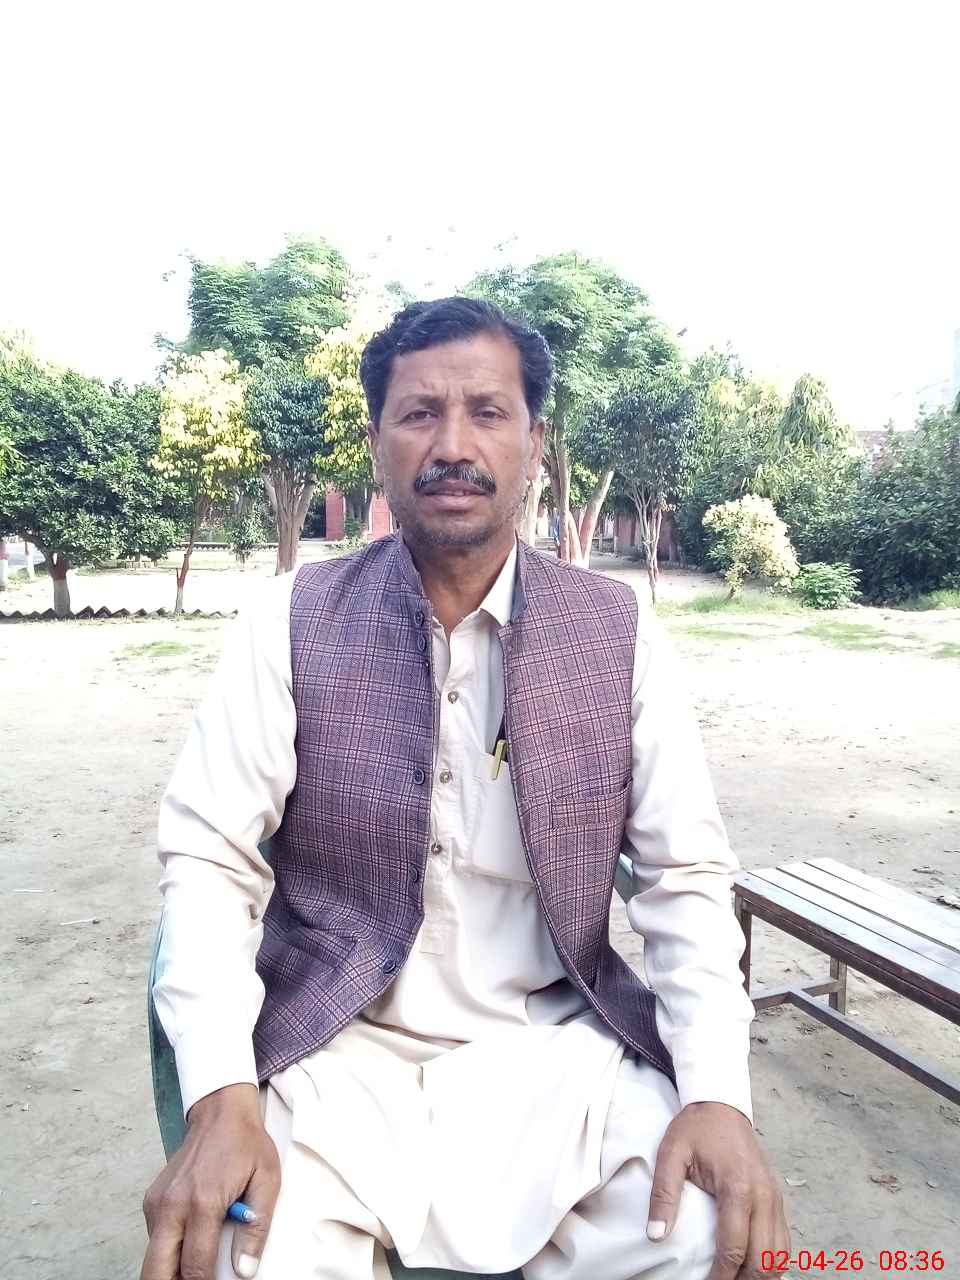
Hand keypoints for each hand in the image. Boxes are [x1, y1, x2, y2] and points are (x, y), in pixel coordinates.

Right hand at [142, 1083, 280, 1279]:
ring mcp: (157, 1203)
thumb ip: (257, 1230)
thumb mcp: (266, 1181)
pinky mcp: (151, 1200)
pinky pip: (154, 1239)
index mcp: (203, 1202)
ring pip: (152, 1258)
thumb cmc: (245, 1144)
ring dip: (170, 1268)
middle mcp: (173, 1205)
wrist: (220, 1111)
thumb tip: (245, 1269)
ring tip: (198, 1261)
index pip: (194, 1266)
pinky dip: (168, 1249)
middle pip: (156, 1271)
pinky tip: (191, 1239)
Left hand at [646, 1101, 789, 1278]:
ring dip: (761, 1274)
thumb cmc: (695, 1129)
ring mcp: (774, 1197)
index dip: (721, 1276)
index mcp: (738, 1186)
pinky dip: (772, 1260)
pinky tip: (754, 1268)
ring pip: (779, 1254)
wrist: (721, 1104)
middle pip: (764, 1258)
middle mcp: (763, 1195)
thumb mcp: (671, 1154)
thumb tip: (655, 1235)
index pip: (734, 1247)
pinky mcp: (777, 1197)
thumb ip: (663, 1194)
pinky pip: (783, 1240)